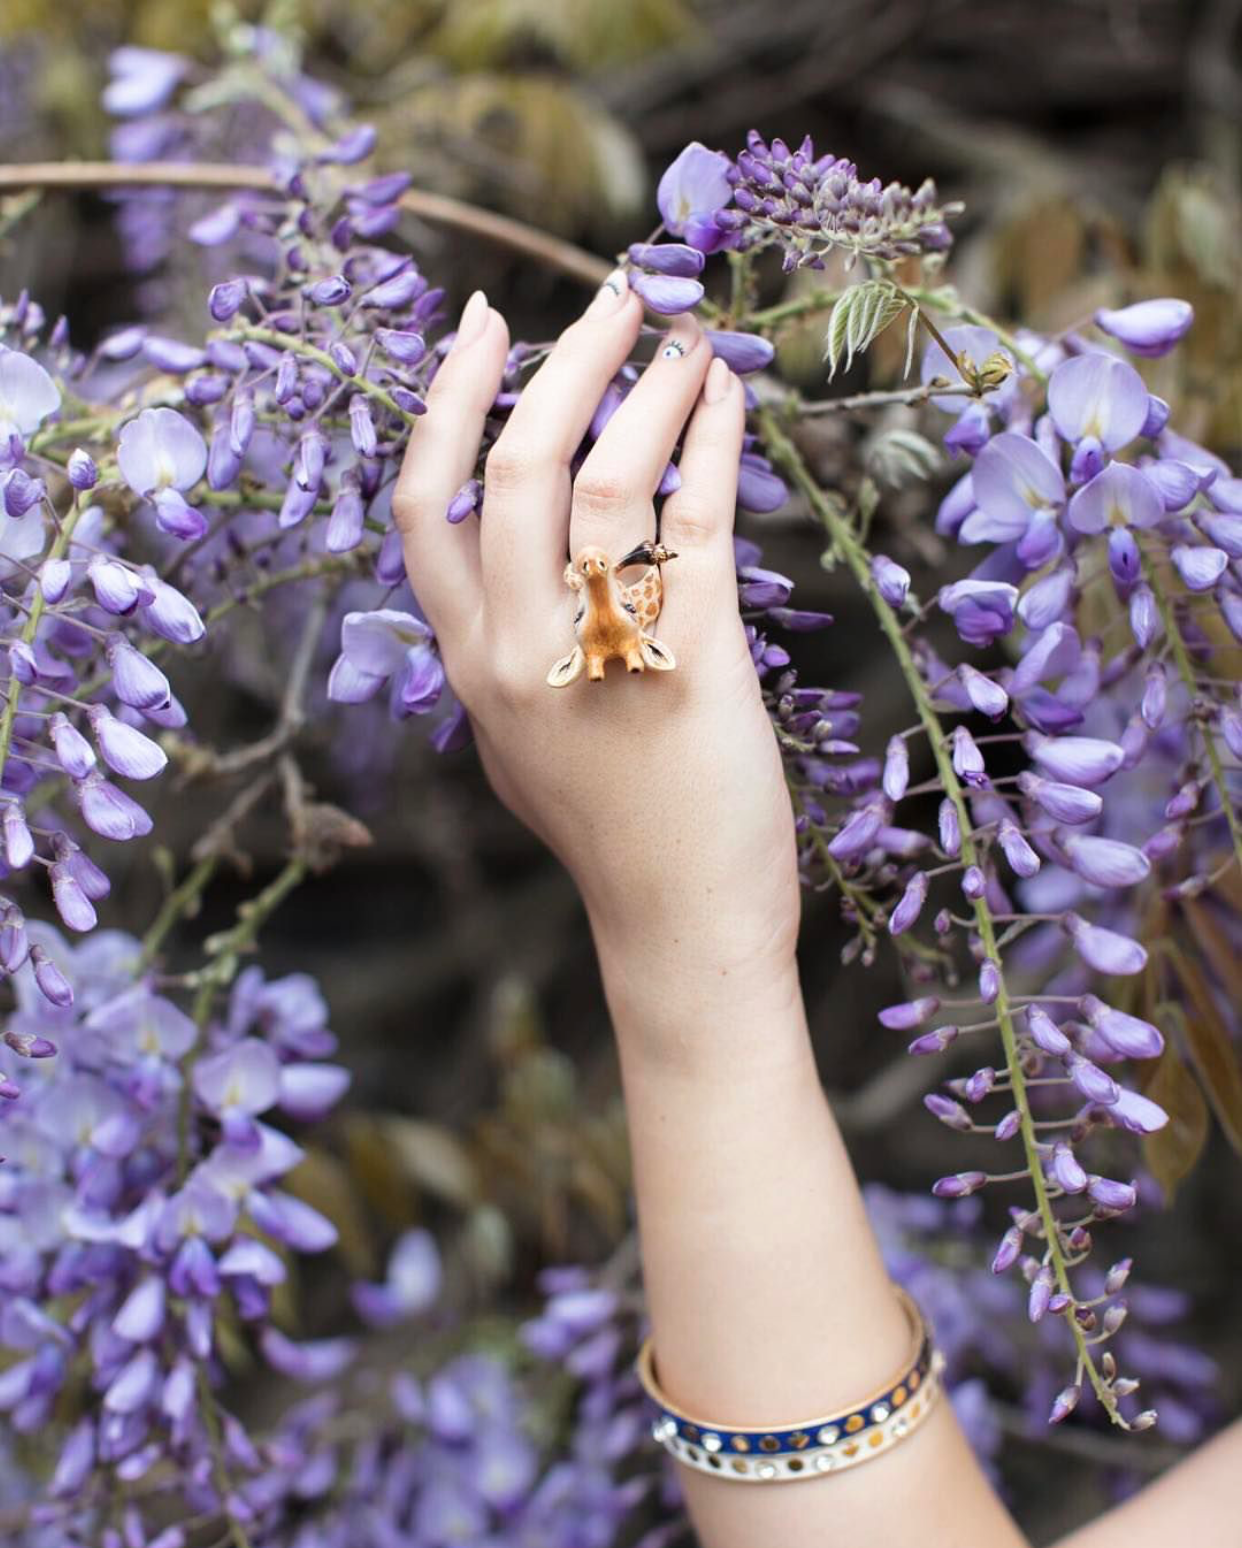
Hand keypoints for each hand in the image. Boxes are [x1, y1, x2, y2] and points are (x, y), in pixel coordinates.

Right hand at [393, 278, 799, 984]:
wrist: (679, 926)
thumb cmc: (612, 830)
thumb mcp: (523, 737)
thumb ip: (504, 649)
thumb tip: (530, 557)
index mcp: (465, 662)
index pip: (421, 505)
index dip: (445, 400)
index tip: (485, 325)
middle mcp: (512, 651)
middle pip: (511, 464)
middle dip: (563, 360)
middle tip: (614, 297)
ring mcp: (595, 657)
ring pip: (606, 476)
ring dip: (648, 386)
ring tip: (686, 339)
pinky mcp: (692, 662)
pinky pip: (698, 520)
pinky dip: (715, 444)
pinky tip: (728, 404)